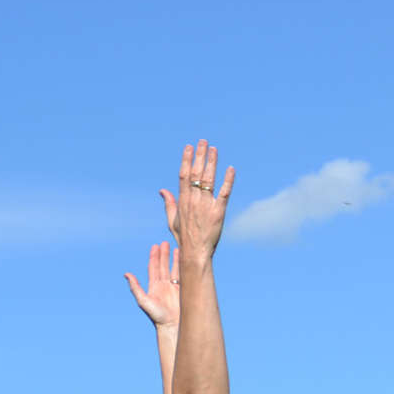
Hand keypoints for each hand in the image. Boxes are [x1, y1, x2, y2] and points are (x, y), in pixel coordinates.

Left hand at [124, 242, 180, 329]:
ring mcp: (174, 288)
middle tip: (165, 243)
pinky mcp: (183, 291)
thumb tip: (126, 274)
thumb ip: (135, 287)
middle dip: (164, 254)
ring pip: (174, 269)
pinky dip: (184, 267)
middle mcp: (163, 286)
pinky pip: (183, 276)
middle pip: (163, 266)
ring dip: (174, 259)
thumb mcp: (143, 301)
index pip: (153, 268)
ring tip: (177, 248)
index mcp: (154, 286)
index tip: (155, 246)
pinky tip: (185, 259)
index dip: (154, 257)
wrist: (172, 326)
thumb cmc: (157, 316)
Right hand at [158, 139, 235, 258]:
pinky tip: (231, 169)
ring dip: (212, 163)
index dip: (186, 159)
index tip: (188, 147)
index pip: (183, 175)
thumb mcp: (172, 220)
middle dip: (199, 155)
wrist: (196, 252)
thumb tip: (162, 190)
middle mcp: (194, 200)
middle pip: (196, 173)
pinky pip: (224, 193)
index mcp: (183, 200)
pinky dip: (228, 180)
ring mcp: (206, 205)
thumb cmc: (184, 237)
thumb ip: (169, 203)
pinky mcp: (218, 212)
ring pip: (209, 179)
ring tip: (214, 149)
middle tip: (203, 141)